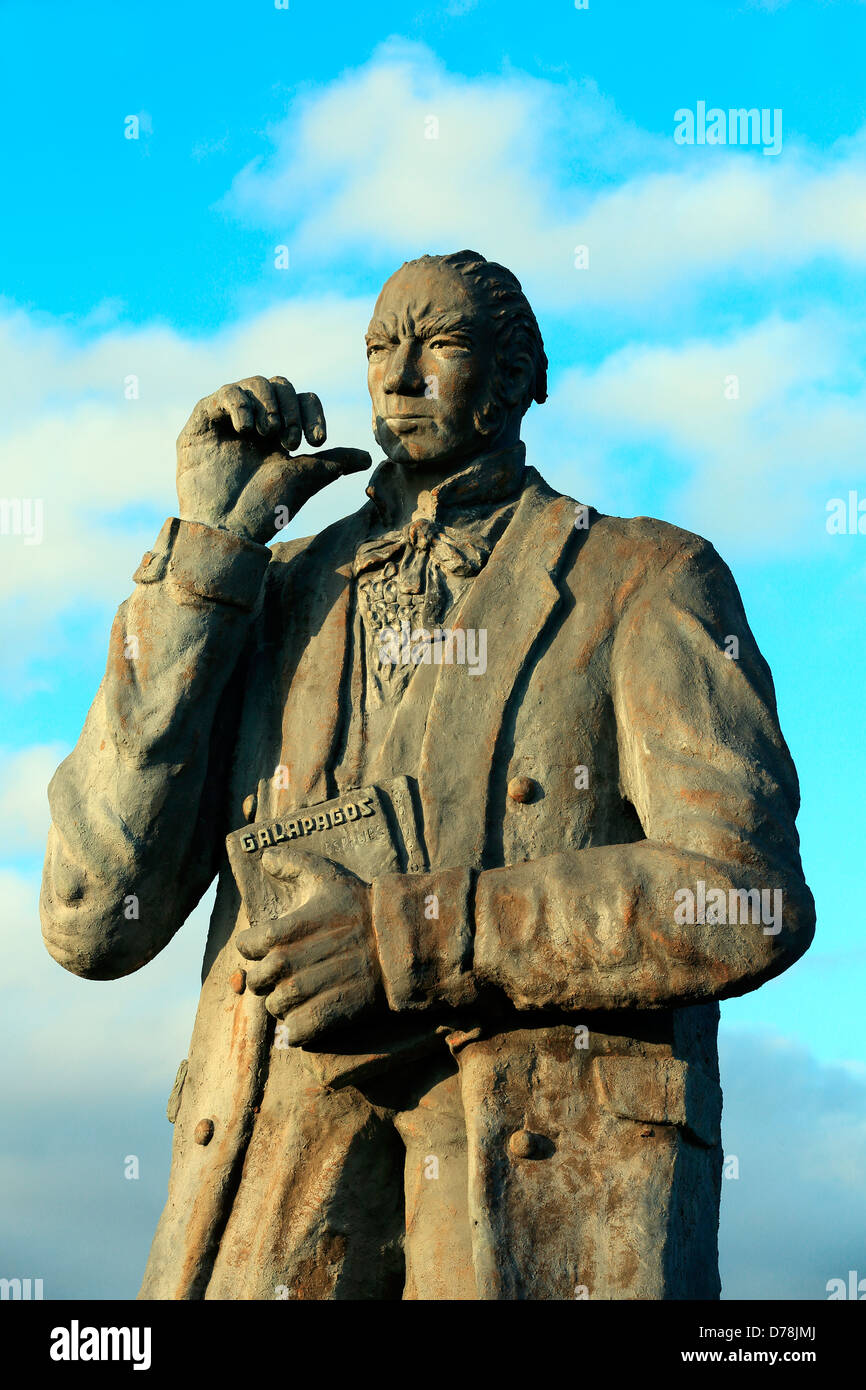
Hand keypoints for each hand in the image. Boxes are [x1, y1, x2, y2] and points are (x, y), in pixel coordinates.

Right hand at [176, 375, 370, 543]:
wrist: (229, 528)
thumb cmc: (266, 509)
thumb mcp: (305, 480)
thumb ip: (332, 463)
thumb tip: (367, 456)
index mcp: (282, 432)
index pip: (303, 400)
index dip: (313, 413)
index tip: (318, 441)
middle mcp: (257, 421)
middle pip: (281, 386)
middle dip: (291, 409)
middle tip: (290, 442)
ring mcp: (229, 419)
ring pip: (254, 384)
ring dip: (268, 404)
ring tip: (267, 434)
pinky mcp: (203, 422)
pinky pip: (224, 394)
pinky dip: (240, 404)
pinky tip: (245, 429)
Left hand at [234, 847, 383, 1044]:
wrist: (401, 940)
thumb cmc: (361, 906)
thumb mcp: (328, 877)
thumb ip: (293, 863)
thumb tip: (265, 857)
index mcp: (287, 929)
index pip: (247, 945)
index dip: (252, 946)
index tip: (266, 946)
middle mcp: (292, 962)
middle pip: (257, 979)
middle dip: (266, 977)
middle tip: (284, 972)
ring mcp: (309, 990)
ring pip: (275, 1006)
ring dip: (283, 1002)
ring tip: (299, 992)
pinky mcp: (328, 1015)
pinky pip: (296, 1031)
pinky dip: (298, 1027)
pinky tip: (309, 1013)